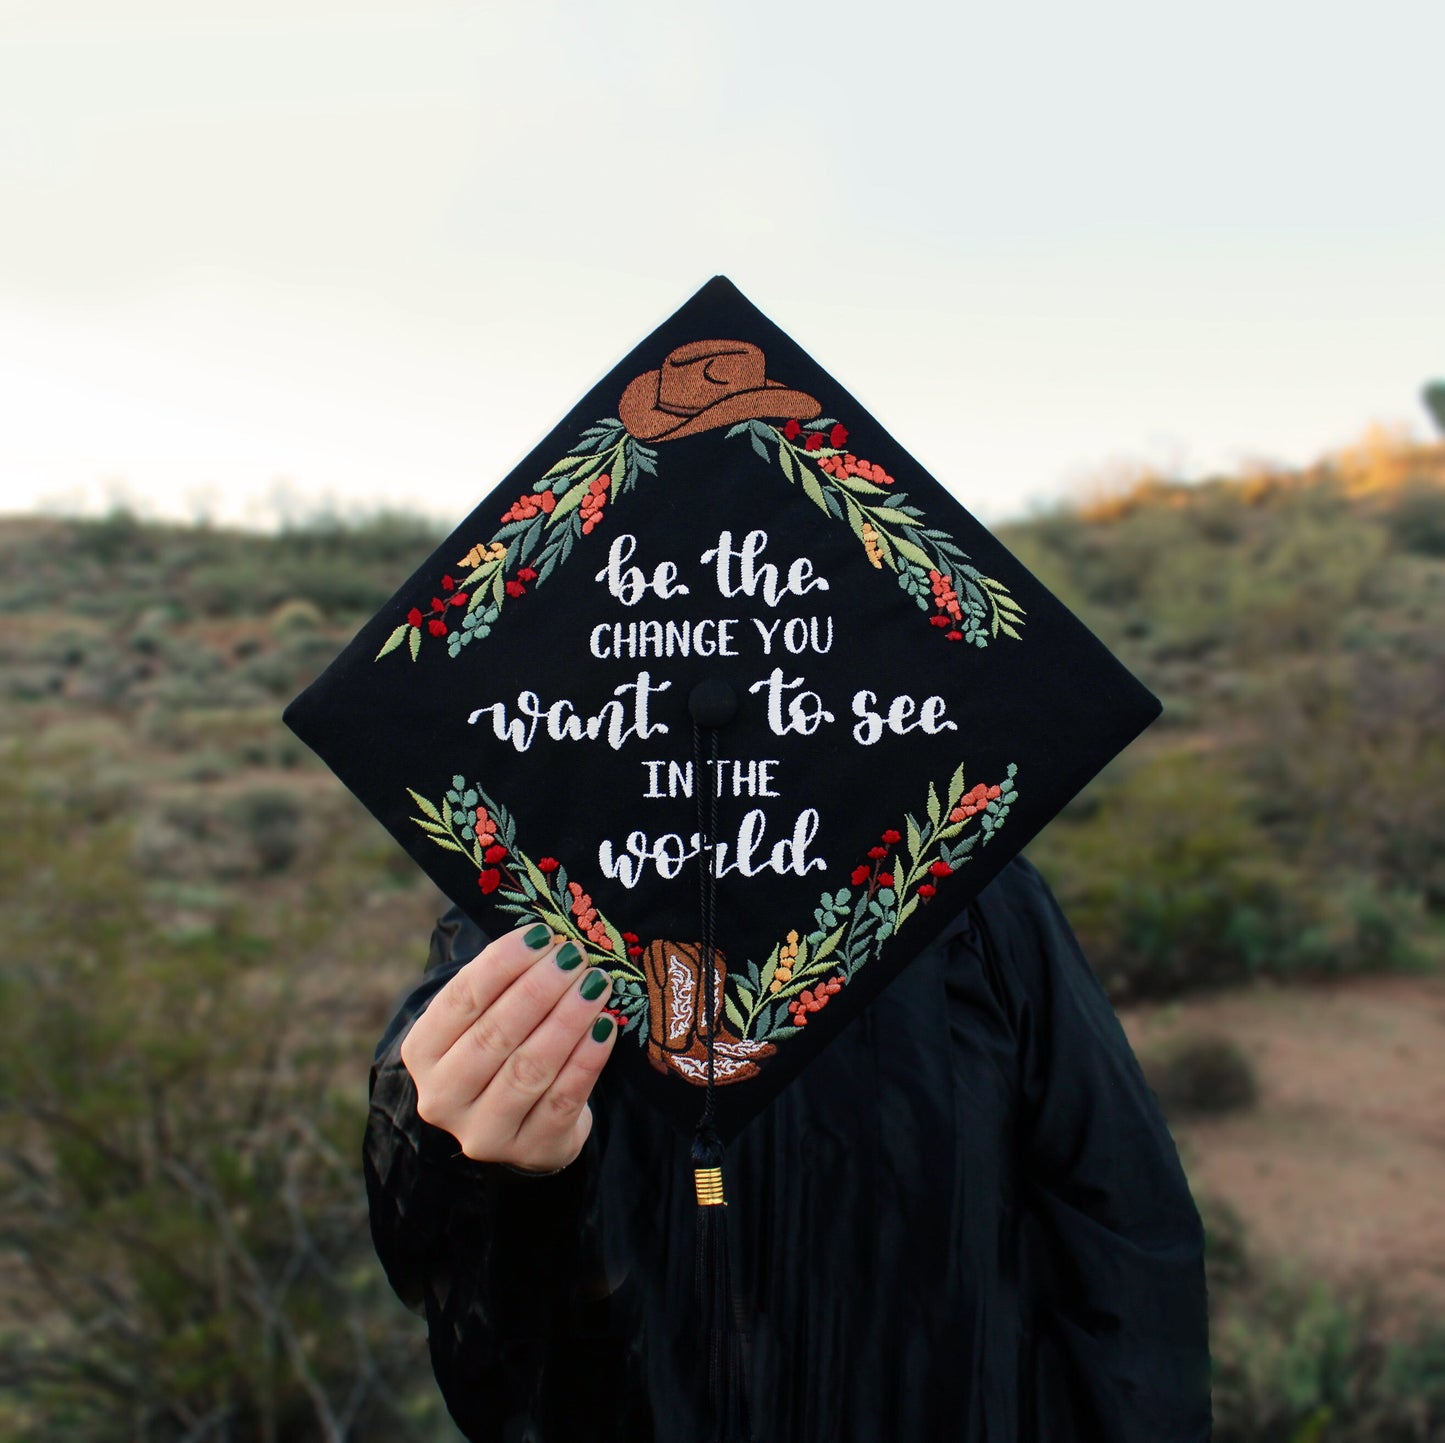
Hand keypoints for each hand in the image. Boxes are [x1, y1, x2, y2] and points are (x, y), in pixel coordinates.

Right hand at [400, 923, 618, 1173]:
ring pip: (529, 1069)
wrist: (523, 1123)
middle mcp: (442, 1098)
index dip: (502, 964)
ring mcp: (484, 1132)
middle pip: (494, 1035)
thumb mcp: (484, 1018)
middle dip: (539, 990)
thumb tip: (546, 937)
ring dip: (567, 1020)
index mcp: (421, 1053)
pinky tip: (605, 1028)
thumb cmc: (501, 1050)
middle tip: (574, 957)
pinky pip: (563, 1100)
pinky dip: (586, 1060)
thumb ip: (503, 983)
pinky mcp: (530, 1150)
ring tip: (596, 985)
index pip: (461, 1001)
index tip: (541, 935)